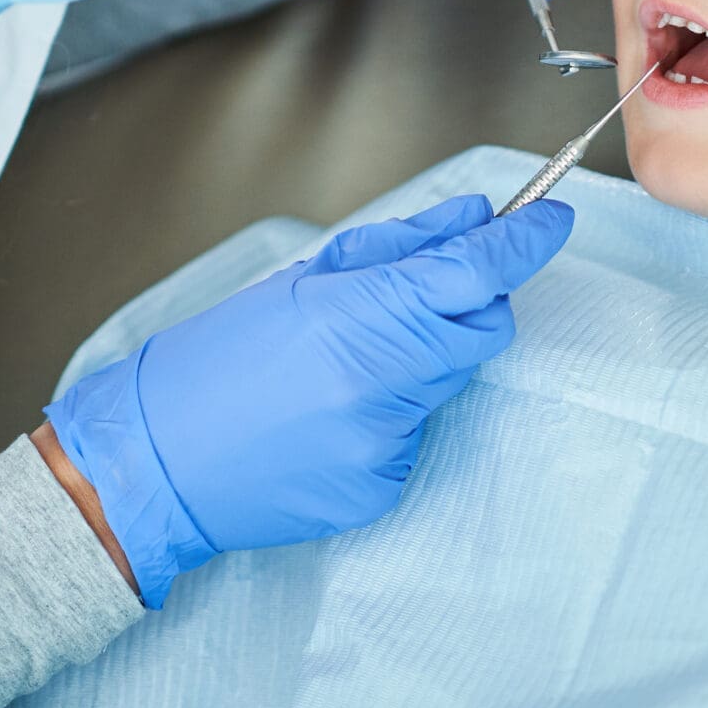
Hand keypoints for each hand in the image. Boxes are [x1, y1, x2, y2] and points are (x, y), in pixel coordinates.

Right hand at [42, 194, 574, 604]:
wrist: (152, 462)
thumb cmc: (214, 363)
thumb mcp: (300, 281)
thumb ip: (399, 249)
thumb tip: (475, 219)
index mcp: (357, 317)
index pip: (474, 273)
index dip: (523, 242)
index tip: (554, 219)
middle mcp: (381, 384)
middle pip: (480, 330)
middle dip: (465, 306)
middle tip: (407, 301)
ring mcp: (384, 443)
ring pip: (446, 383)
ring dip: (415, 364)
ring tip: (336, 369)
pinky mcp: (379, 488)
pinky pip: (415, 435)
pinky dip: (389, 417)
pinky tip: (328, 418)